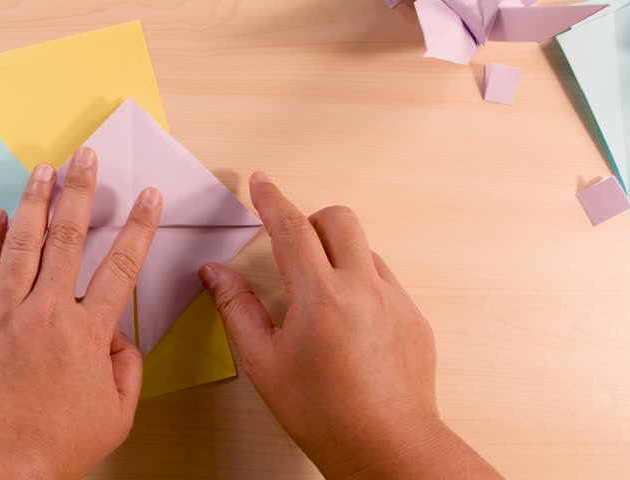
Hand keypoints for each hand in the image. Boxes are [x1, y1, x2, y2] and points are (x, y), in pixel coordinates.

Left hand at [0, 147, 162, 479]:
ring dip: (35, 201)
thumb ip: (127, 369)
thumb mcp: (116, 416)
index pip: (121, 268)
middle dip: (81, 191)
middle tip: (86, 157)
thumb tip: (121, 336)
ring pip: (22, 244)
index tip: (149, 197)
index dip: (140, 228)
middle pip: (69, 238)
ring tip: (43, 168)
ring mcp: (2, 314)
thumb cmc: (54, 447)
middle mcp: (45, 313)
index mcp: (86, 334)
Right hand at [202, 172, 500, 479]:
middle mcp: (363, 289)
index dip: (271, 200)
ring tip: (318, 293)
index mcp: (320, 296)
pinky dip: (360, 283)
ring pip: (364, 249)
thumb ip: (237, 308)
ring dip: (337, 254)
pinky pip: (384, 281)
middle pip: (339, 219)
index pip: (292, 227)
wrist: (387, 448)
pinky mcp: (413, 319)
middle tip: (292, 243)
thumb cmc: (324, 413)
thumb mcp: (263, 361)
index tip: (261, 183)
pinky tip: (346, 322)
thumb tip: (216, 274)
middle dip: (311, 219)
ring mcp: (394, 301)